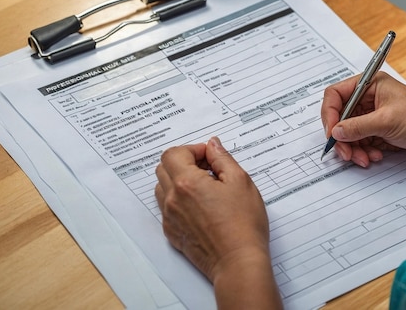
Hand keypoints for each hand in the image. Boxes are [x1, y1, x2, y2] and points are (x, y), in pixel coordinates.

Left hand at [155, 137, 281, 308]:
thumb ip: (222, 158)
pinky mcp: (172, 233)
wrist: (237, 262)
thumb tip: (212, 145)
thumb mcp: (240, 181)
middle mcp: (172, 199)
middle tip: (207, 169)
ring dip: (178, 180)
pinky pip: (167, 208)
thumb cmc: (243, 224)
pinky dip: (179, 200)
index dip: (193, 150)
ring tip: (204, 187)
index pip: (174, 153)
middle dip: (184, 162)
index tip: (210, 157)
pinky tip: (201, 206)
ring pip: (162, 187)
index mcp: (187, 183)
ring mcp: (170, 218)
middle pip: (163, 168)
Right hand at [321, 72, 405, 166]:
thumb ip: (358, 127)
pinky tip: (375, 156)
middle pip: (340, 116)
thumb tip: (335, 131)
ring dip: (354, 147)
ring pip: (349, 132)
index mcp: (370, 84)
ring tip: (365, 158)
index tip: (332, 133)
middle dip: (343, 137)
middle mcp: (369, 97)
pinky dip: (364, 150)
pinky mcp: (378, 128)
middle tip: (347, 153)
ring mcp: (373, 113)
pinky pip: (361, 140)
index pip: (336, 94)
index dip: (330, 113)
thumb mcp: (387, 122)